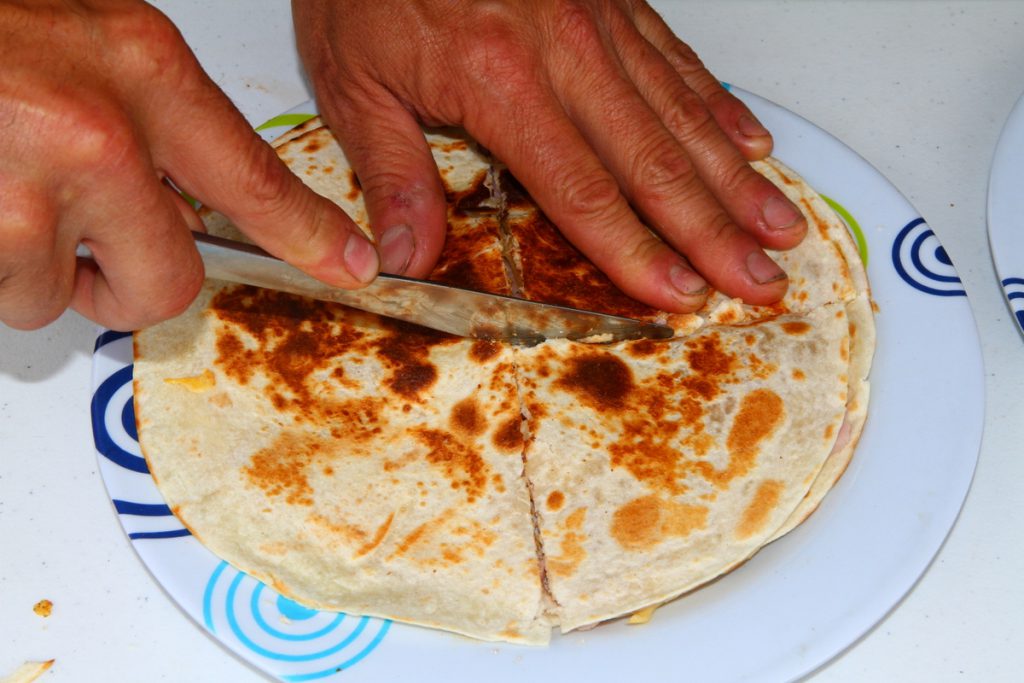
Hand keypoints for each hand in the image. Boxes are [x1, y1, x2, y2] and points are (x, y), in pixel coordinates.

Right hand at [0, 0, 378, 331]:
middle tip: (87, 248)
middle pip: (168, 281)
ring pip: (58, 299)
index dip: (309, 234)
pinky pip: (0, 292)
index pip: (253, 179)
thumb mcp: (84, 33)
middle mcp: (96, 135)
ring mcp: (27, 191)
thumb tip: (184, 193)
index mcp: (138, 68)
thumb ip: (145, 114)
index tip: (348, 267)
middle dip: (127, 285)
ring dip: (31, 269)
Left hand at [292, 0, 806, 311]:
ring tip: (779, 228)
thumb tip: (405, 260)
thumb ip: (391, 175)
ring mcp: (597, 18)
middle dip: (715, 232)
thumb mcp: (351, 82)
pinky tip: (751, 143)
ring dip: (736, 179)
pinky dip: (718, 105)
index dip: (638, 253)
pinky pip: (678, 57)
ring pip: (683, 114)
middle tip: (762, 282)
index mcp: (501, 82)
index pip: (584, 192)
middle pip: (656, 162)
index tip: (683, 297)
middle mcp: (565, 50)